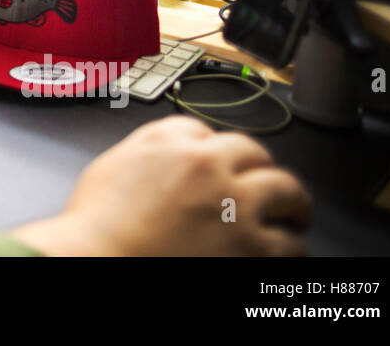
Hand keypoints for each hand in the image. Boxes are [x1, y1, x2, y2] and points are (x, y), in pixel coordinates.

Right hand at [10, 116, 311, 255]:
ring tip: (292, 213)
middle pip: (254, 152)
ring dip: (292, 202)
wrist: (99, 257)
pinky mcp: (252, 245)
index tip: (220, 163)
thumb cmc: (97, 225)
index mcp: (172, 144)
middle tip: (266, 182)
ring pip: (286, 190)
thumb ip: (147, 147)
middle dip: (261, 167)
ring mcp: (235, 205)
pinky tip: (283, 247)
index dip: (214, 150)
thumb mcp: (114, 164)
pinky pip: (291, 242)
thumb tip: (166, 149)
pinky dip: (291, 244)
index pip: (206, 132)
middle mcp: (209, 167)